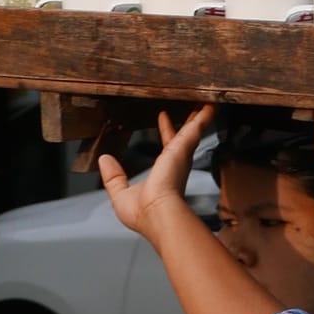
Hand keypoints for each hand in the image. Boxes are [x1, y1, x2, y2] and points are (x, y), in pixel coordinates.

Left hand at [97, 103, 215, 245]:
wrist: (156, 214)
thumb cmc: (142, 213)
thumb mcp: (120, 194)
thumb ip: (113, 177)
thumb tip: (104, 160)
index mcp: (165, 173)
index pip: (167, 146)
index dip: (166, 130)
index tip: (163, 116)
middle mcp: (176, 163)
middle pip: (185, 136)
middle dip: (190, 121)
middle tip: (194, 106)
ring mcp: (181, 155)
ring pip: (193, 129)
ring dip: (200, 115)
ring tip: (206, 99)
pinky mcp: (183, 148)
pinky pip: (196, 127)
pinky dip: (204, 116)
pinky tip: (209, 104)